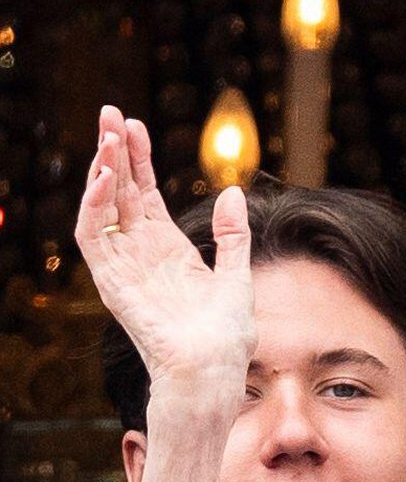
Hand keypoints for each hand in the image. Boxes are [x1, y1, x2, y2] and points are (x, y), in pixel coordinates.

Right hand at [75, 105, 254, 402]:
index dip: (138, 158)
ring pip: (102, 207)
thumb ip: (233, 236)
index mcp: (169, 249)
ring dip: (101, 170)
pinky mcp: (112, 282)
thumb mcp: (237, 277)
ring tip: (107, 137)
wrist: (212, 370)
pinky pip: (93, 238)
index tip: (134, 124)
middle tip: (109, 111)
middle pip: (120, 191)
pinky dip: (93, 206)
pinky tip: (104, 179)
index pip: (144, 193)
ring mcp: (125, 266)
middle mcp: (142, 254)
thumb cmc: (226, 338)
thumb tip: (234, 191)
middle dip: (113, 151)